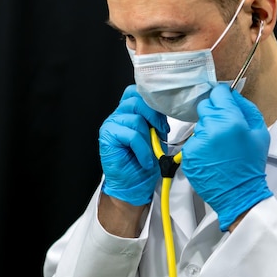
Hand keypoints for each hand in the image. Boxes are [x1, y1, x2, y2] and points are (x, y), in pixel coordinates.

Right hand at [99, 84, 168, 205]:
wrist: (133, 185)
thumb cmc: (144, 162)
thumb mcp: (156, 136)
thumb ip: (157, 121)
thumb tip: (168, 110)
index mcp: (129, 111)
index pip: (137, 92)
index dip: (152, 100)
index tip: (165, 115)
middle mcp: (118, 115)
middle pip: (136, 100)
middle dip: (154, 116)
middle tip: (163, 131)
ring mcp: (111, 124)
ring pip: (136, 119)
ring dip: (148, 137)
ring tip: (151, 151)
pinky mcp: (108, 136)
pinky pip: (131, 135)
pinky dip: (142, 149)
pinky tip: (145, 160)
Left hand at [181, 84, 272, 230]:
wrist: (239, 193)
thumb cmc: (251, 164)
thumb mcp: (259, 132)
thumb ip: (246, 108)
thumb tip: (233, 95)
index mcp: (230, 120)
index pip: (218, 93)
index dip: (223, 96)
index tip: (225, 101)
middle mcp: (211, 128)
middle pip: (205, 106)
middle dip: (215, 113)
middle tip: (225, 128)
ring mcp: (197, 141)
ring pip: (199, 124)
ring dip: (208, 130)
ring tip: (220, 146)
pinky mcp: (188, 154)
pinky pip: (193, 141)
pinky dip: (201, 145)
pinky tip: (212, 156)